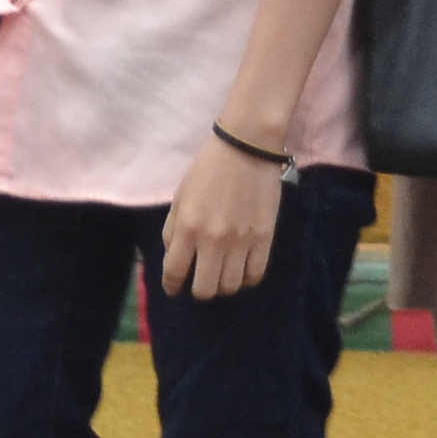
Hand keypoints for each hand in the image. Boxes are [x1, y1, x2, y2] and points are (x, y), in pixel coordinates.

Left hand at [160, 135, 284, 302]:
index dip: (172, 286)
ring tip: (221, 273)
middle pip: (205, 290)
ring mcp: (241, 241)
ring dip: (223, 285)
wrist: (247, 147)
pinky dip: (246, 278)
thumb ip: (173, 229)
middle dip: (199, 290)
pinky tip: (241, 268)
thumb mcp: (181, 196)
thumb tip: (173, 257)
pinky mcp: (264, 238)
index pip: (175, 273)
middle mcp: (213, 239)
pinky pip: (255, 275)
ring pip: (230, 287)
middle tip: (200, 280)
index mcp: (187, 227)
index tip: (174, 288)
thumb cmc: (208, 169)